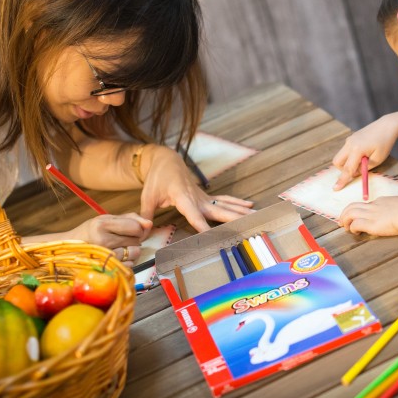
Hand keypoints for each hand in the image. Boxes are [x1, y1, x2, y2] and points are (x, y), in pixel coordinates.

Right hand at [66, 212, 151, 264]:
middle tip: (123, 239)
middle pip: (136, 240)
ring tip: (121, 247)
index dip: (138, 228)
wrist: (69, 249)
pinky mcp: (106, 268)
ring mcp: (104, 256)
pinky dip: (128, 261)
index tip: (132, 230)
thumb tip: (150, 223)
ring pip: (135, 253)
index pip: (135, 227)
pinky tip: (118, 257)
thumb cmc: (90, 232)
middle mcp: (103, 240)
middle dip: (135, 239)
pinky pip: (129, 265)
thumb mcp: (106, 219)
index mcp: (103, 224)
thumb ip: (130, 218)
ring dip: (132, 251)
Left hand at [138, 144, 253, 231]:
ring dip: (240, 212)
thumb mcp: (147, 197)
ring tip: (256, 217)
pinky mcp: (206, 197)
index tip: (210, 236)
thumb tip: (140, 234)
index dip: (202, 226)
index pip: (193, 215)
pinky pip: (224, 200)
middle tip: (247, 228)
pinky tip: (250, 207)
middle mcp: (197, 197)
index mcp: (182, 197)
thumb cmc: (156, 178)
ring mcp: (204, 197)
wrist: (165, 160)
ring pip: (225, 205)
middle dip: (233, 220)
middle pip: (217, 211)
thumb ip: (145, 216)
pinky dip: (237, 203)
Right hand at [332, 116, 397, 190]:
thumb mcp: (378, 159)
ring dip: (347, 163)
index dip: (342, 180)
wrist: (387, 126)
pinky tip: (364, 153)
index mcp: (357, 150)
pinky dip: (350, 157)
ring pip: (340, 156)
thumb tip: (354, 173)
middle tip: (356, 171)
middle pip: (337, 162)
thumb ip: (364, 168)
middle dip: (343, 170)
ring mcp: (349, 140)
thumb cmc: (385, 143)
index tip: (335, 189)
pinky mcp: (351, 138)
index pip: (347, 169)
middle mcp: (349, 144)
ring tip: (363, 160)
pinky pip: (345, 151)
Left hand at [339, 196, 397, 235]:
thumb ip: (396, 207)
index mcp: (380, 201)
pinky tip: (356, 233)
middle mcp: (373, 206)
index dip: (358, 210)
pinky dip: (353, 228)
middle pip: (352, 206)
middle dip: (345, 213)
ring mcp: (371, 214)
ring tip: (345, 228)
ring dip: (345, 220)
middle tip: (342, 221)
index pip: (365, 204)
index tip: (357, 216)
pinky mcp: (370, 224)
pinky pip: (355, 224)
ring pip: (350, 213)